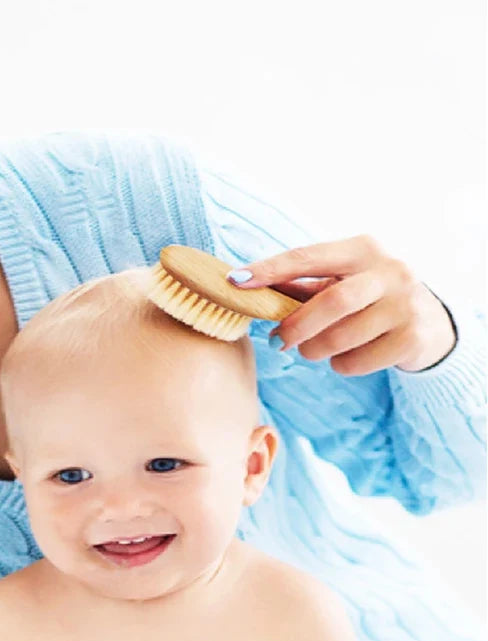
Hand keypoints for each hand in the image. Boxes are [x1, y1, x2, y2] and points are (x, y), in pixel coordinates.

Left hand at [228, 235, 455, 373]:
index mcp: (363, 249)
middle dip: (296, 326)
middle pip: (331, 301)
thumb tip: (246, 286)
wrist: (430, 324)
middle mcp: (390, 270)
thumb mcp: (341, 282)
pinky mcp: (412, 338)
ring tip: (312, 349)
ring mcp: (406, 304)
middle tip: (277, 341)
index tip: (236, 280)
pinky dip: (339, 365)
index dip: (270, 270)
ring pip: (341, 337)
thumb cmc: (369, 300)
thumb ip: (300, 286)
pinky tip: (345, 357)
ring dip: (315, 350)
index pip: (308, 257)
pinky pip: (356, 361)